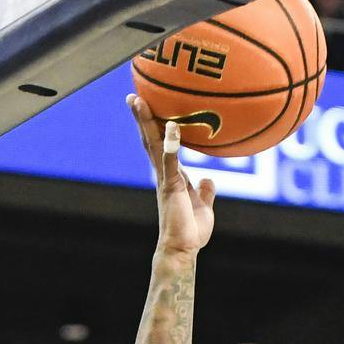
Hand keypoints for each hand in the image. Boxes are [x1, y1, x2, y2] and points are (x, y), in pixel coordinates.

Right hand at [128, 93, 216, 255]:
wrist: (183, 248)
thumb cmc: (191, 231)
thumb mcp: (203, 206)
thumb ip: (205, 191)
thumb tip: (209, 179)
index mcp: (172, 176)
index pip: (160, 145)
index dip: (154, 127)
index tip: (148, 107)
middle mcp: (165, 174)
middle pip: (150, 139)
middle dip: (142, 117)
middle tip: (134, 94)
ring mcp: (166, 179)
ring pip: (153, 144)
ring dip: (146, 121)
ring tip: (138, 100)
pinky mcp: (172, 186)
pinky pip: (171, 160)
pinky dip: (171, 143)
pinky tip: (171, 126)